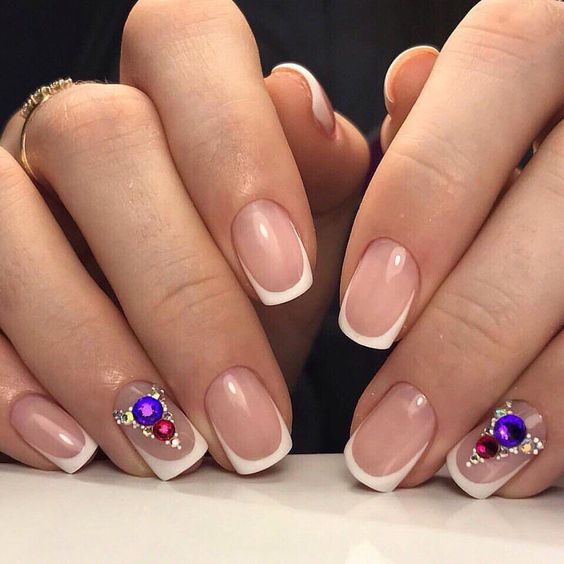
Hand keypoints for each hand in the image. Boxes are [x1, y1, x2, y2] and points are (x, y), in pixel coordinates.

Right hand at [0, 0, 367, 477]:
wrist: (210, 335)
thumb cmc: (270, 272)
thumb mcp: (315, 221)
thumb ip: (320, 167)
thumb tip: (300, 100)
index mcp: (179, 92)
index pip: (185, 39)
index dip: (234, 146)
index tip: (286, 274)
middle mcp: (85, 131)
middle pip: (99, 144)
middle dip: (182, 298)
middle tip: (247, 414)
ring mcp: (16, 195)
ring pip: (11, 233)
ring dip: (96, 356)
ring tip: (173, 446)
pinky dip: (17, 389)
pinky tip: (80, 443)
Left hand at [341, 0, 563, 497]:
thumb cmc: (512, 125)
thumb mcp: (475, 96)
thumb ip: (435, 108)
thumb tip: (403, 86)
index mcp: (560, 35)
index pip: (498, 72)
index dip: (424, 202)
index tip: (362, 320)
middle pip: (553, 224)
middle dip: (461, 345)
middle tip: (386, 439)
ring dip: (524, 404)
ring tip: (451, 468)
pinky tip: (518, 458)